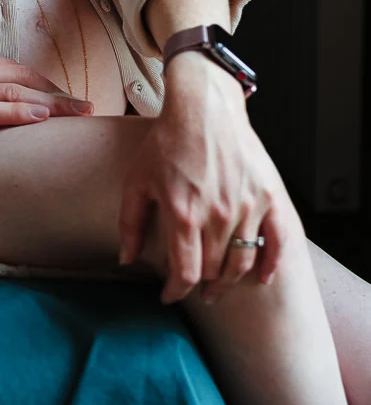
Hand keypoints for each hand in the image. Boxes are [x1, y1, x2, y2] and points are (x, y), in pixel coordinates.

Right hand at [0, 10, 93, 148]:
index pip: (14, 70)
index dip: (44, 83)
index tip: (67, 96)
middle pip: (23, 81)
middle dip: (59, 95)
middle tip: (89, 108)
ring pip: (13, 95)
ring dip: (51, 106)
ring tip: (80, 114)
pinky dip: (15, 113)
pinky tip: (39, 118)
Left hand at [117, 52, 288, 303]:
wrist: (204, 108)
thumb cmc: (167, 142)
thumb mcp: (137, 180)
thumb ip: (131, 223)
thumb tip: (126, 260)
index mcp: (183, 213)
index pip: (184, 272)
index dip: (175, 292)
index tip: (168, 296)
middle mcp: (217, 215)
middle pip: (212, 270)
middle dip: (200, 285)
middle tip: (193, 287)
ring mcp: (246, 207)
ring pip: (241, 262)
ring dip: (229, 280)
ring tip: (217, 286)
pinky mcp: (268, 197)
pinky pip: (278, 242)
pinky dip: (272, 265)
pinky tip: (262, 278)